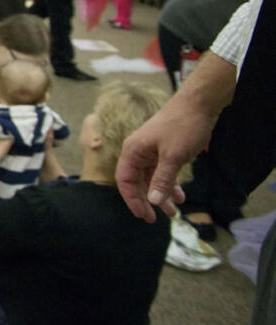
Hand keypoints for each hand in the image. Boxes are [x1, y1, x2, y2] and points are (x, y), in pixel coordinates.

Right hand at [116, 52, 236, 221]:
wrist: (198, 104)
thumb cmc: (183, 126)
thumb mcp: (173, 157)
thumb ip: (161, 180)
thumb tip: (152, 201)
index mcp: (133, 151)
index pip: (125, 181)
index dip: (133, 200)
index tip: (144, 216)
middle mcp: (138, 151)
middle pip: (137, 182)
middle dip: (147, 201)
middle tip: (156, 220)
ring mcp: (150, 150)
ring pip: (151, 179)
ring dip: (161, 195)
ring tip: (173, 212)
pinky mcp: (163, 150)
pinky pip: (162, 172)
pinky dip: (170, 184)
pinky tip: (180, 195)